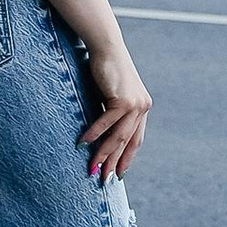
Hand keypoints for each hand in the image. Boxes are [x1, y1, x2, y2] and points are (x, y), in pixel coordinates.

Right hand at [78, 33, 152, 180]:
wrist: (106, 47)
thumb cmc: (105, 69)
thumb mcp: (112, 95)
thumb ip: (112, 113)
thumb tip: (102, 135)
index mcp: (142, 108)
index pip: (135, 139)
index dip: (127, 157)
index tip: (118, 173)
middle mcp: (143, 107)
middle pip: (127, 142)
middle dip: (114, 162)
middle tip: (103, 179)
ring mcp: (135, 104)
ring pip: (119, 136)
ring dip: (104, 154)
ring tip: (92, 167)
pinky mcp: (123, 99)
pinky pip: (107, 123)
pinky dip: (95, 134)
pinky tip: (84, 143)